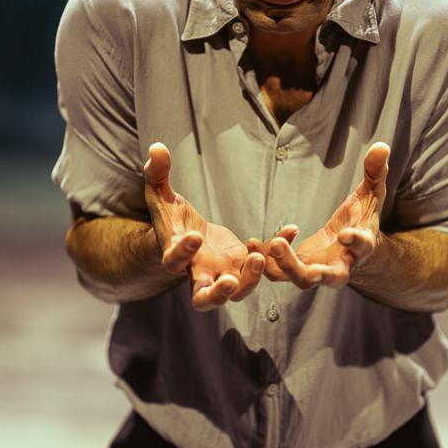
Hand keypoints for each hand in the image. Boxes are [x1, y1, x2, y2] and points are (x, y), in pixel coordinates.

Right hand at [143, 142, 264, 310]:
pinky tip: (290, 229)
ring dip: (251, 279)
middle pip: (205, 300)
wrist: (187, 239)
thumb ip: (157, 174)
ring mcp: (223, 272)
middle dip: (219, 294)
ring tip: (260, 256)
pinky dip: (277, 253)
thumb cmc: (171, 218)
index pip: (173, 262)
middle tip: (229, 281)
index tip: (193, 236)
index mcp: (175, 256)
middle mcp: (199, 272)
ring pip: (239, 291)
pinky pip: (263, 267)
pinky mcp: (242, 264)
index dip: (182, 253)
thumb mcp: (160, 195)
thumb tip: (157, 147)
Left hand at [246, 142, 389, 289]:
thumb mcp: (371, 193)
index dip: (356, 241)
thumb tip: (381, 145)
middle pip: (328, 277)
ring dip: (281, 264)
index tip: (345, 234)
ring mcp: (318, 270)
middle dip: (308, 269)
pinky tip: (256, 241)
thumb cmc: (361, 217)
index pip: (363, 246)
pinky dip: (267, 259)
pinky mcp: (298, 269)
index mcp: (362, 246)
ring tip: (270, 242)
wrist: (351, 244)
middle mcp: (342, 264)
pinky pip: (279, 271)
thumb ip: (375, 172)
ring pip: (299, 278)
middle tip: (284, 248)